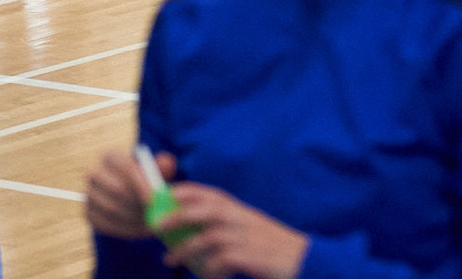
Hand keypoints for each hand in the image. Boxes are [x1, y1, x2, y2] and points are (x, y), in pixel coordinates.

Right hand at [84, 147, 158, 240]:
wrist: (132, 199)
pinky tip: (139, 229)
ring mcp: (89, 195)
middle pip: (116, 189)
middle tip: (153, 214)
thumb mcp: (157, 171)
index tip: (153, 198)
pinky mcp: (89, 214)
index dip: (140, 183)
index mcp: (111, 157)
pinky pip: (105, 224)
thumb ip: (163, 166)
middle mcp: (95, 174)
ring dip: (133, 217)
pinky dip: (124, 228)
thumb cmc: (148, 181)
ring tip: (151, 222)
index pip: (126, 167)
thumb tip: (166, 163)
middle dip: (136, 203)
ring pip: (111, 208)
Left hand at [154, 182, 310, 278]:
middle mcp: (244, 220)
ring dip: (187, 247)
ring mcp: (248, 238)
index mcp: (242, 211)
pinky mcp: (252, 257)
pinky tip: (203, 276)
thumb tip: (192, 232)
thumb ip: (227, 228)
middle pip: (209, 210)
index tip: (162, 195)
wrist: (303, 260)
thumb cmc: (271, 248)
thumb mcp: (250, 231)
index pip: (212, 194)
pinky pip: (223, 261)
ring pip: (211, 236)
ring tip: (169, 259)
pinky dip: (209, 269)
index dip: (187, 192)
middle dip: (180, 214)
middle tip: (157, 225)